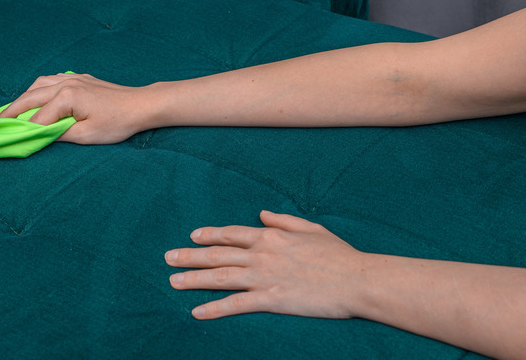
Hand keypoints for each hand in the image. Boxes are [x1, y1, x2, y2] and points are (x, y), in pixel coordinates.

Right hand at [0, 73, 147, 143]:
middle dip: (12, 110)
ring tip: (14, 110)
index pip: (38, 118)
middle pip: (30, 96)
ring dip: (25, 96)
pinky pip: (52, 79)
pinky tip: (38, 96)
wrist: (140, 105)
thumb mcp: (87, 136)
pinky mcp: (80, 77)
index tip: (10, 140)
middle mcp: (66, 82)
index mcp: (66, 97)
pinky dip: (40, 88)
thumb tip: (39, 135)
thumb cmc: (117, 123)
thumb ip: (59, 135)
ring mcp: (73, 77)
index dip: (25, 131)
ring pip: (39, 83)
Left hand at [165, 211, 367, 319]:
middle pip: (218, 254)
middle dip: (190, 255)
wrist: (357, 279)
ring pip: (220, 276)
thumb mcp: (310, 228)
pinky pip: (236, 304)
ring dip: (194, 279)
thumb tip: (262, 214)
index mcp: (271, 236)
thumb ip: (283, 220)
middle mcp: (262, 254)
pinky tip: (197, 311)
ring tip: (173, 282)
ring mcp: (265, 277)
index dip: (210, 234)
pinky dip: (215, 308)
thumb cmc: (338, 254)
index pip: (232, 233)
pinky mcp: (271, 299)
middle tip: (168, 258)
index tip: (192, 235)